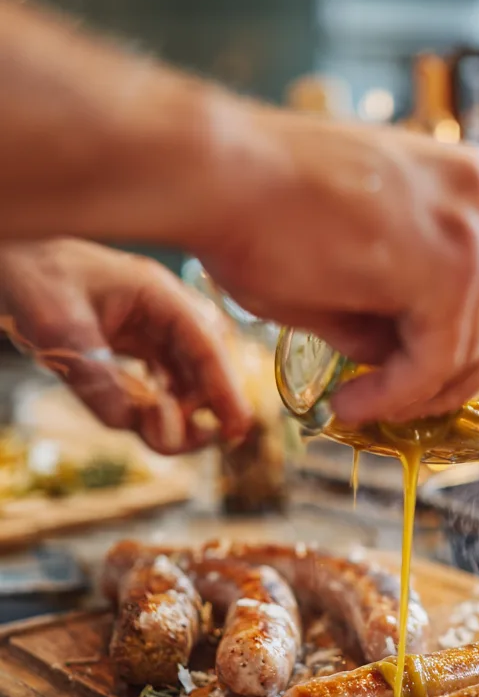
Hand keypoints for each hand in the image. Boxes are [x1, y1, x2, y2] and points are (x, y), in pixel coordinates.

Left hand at [0, 239, 251, 453]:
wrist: (5, 257)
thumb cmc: (29, 277)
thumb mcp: (59, 332)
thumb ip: (98, 381)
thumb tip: (133, 426)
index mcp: (157, 294)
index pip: (206, 347)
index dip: (225, 390)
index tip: (237, 427)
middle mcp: (162, 310)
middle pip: (203, 364)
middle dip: (202, 404)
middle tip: (196, 439)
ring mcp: (149, 324)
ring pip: (183, 373)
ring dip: (181, 406)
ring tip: (166, 432)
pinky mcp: (132, 338)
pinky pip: (160, 375)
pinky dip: (160, 400)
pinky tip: (152, 415)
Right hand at [195, 113, 478, 424]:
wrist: (217, 174)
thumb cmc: (262, 210)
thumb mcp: (356, 266)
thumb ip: (399, 305)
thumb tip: (411, 361)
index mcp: (464, 179)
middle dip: (460, 373)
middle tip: (414, 407)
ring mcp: (470, 227)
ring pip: (471, 346)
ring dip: (416, 391)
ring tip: (358, 403)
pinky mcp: (447, 269)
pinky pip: (437, 359)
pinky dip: (396, 393)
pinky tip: (353, 403)